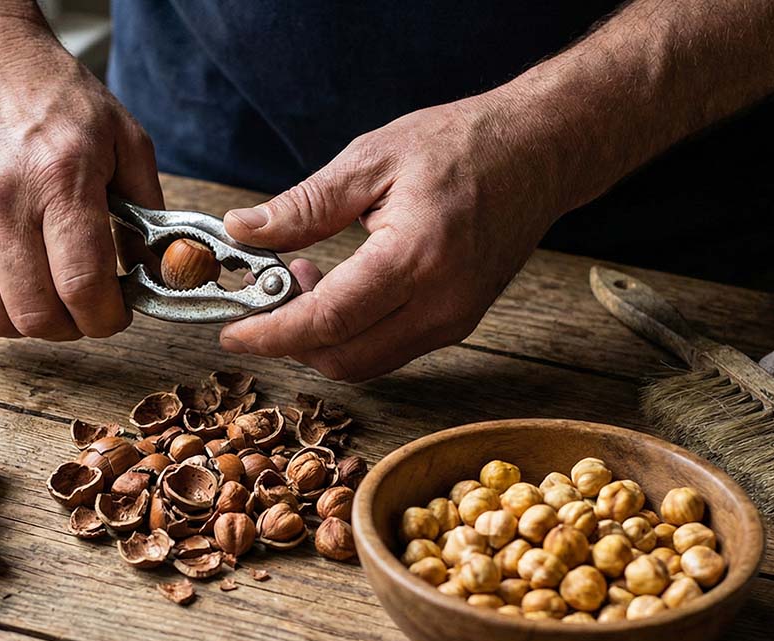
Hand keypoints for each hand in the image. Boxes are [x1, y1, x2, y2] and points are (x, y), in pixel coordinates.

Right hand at [0, 20, 161, 338]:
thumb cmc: (50, 95)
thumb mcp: (122, 137)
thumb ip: (147, 210)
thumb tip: (158, 272)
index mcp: (60, 177)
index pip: (83, 286)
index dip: (107, 319)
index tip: (115, 314)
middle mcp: (1, 198)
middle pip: (35, 313)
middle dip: (70, 327)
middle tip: (81, 310)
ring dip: (23, 327)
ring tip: (42, 301)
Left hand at [220, 96, 563, 380]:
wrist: (541, 151)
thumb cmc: (462, 144)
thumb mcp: (373, 158)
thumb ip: (305, 204)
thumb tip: (242, 230)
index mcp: (417, 256)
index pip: (328, 320)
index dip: (272, 333)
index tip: (231, 333)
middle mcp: (441, 302)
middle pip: (344, 359)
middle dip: (290, 343)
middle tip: (264, 297)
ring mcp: (454, 320)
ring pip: (366, 362)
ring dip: (320, 340)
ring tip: (302, 283)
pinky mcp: (458, 323)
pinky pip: (389, 350)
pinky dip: (351, 335)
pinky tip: (337, 290)